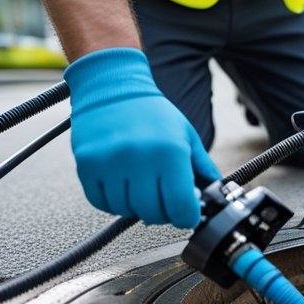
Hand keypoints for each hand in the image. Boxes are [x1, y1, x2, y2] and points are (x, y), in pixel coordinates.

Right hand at [64, 48, 220, 227]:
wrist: (112, 87)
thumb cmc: (151, 113)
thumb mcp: (186, 135)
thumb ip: (202, 167)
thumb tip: (216, 194)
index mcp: (170, 152)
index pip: (181, 207)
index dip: (187, 217)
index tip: (186, 214)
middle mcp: (140, 159)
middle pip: (153, 213)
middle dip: (162, 212)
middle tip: (163, 199)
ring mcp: (110, 163)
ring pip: (126, 210)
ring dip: (136, 205)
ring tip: (140, 185)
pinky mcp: (87, 166)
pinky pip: (102, 203)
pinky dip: (113, 202)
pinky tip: (121, 185)